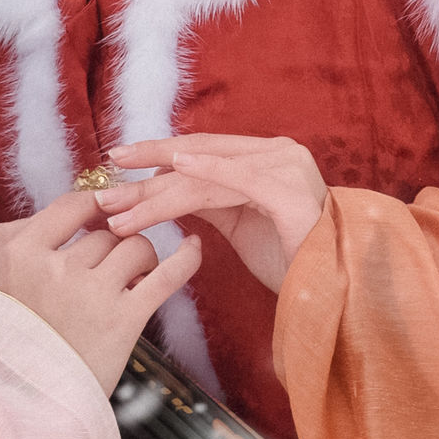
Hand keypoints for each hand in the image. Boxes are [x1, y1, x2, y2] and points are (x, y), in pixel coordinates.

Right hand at [0, 193, 201, 391]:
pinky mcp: (124, 321)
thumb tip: (68, 223)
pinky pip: (167, 275)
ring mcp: (92, 293)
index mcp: (19, 254)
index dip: (96, 206)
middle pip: (106, 233)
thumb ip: (26, 254)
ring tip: (138, 277)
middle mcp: (56, 267)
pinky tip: (194, 246)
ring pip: (135, 247)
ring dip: (142, 258)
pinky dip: (186, 258)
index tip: (107, 213)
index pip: (71, 206)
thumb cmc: (5, 350)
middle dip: (115, 248)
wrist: (17, 407)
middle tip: (114, 271)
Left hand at [89, 133, 331, 292]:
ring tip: (118, 213)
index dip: (157, 154)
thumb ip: (212, 199)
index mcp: (267, 157)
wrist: (335, 290)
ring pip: (206, 175)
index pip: (203, 148)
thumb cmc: (291, 259)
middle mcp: (278, 153)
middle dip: (145, 174)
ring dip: (155, 195)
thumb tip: (165, 185)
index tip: (117, 163)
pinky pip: (238, 179)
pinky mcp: (289, 192)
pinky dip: (204, 172)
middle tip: (103, 190)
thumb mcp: (241, 223)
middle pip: (198, 156)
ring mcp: (286, 169)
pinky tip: (169, 174)